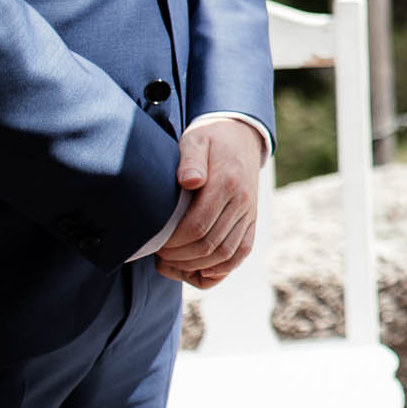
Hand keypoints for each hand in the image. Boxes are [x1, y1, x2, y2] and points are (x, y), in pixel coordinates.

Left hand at [156, 119, 265, 287]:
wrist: (241, 137)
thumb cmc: (211, 140)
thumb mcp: (196, 140)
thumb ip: (191, 159)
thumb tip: (190, 181)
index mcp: (227, 183)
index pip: (197, 226)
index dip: (173, 242)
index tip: (155, 241)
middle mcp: (243, 202)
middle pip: (210, 245)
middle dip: (179, 257)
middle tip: (159, 254)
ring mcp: (250, 214)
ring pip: (226, 255)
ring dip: (196, 266)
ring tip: (173, 262)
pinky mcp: (252, 222)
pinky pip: (241, 253)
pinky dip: (221, 269)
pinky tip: (199, 269)